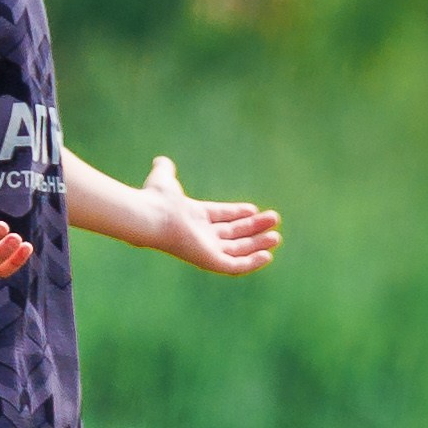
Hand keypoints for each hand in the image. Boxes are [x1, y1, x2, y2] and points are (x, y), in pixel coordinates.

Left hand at [139, 153, 280, 274]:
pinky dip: (251, 263)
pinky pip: (235, 266)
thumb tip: (161, 161)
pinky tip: (267, 255)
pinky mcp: (209, 261)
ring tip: (276, 237)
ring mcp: (205, 249)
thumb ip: (165, 170)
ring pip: (237, 250)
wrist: (152, 216)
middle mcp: (201, 235)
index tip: (255, 209)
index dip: (237, 213)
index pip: (220, 217)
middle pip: (232, 234)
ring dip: (257, 244)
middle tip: (274, 220)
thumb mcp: (164, 179)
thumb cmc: (157, 199)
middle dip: (253, 228)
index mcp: (194, 217)